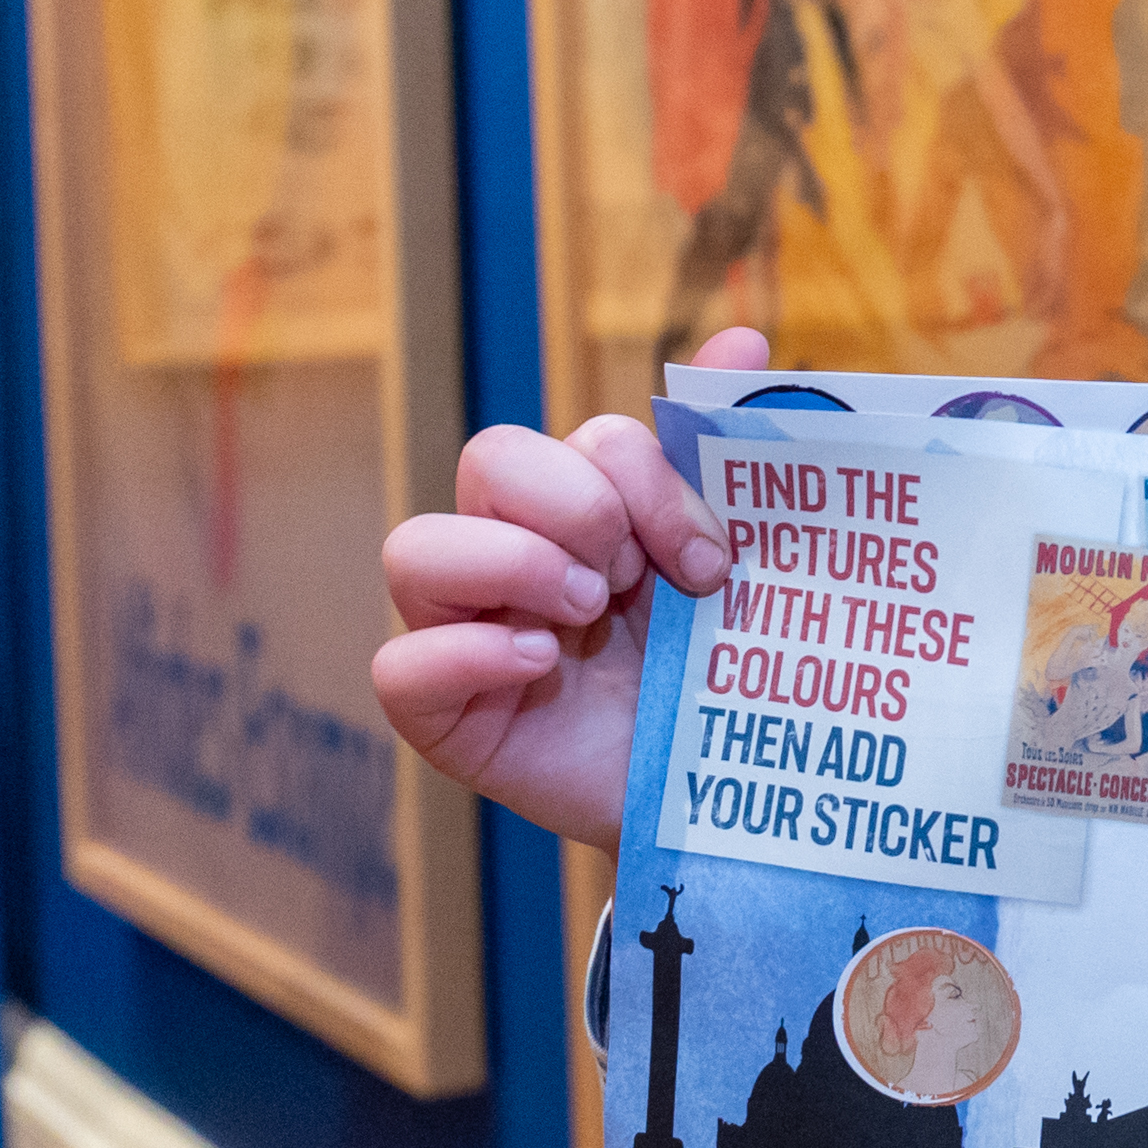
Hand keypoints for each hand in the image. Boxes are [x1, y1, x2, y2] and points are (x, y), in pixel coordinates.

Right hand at [373, 325, 764, 844]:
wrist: (735, 805)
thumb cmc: (733, 679)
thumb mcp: (749, 566)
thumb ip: (734, 457)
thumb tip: (744, 342)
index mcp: (593, 512)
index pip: (582, 439)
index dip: (645, 479)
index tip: (709, 559)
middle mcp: (517, 557)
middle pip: (490, 459)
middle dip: (574, 504)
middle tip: (632, 579)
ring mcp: (469, 633)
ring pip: (414, 547)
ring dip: (511, 563)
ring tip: (586, 612)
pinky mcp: (446, 714)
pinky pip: (398, 665)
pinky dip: (465, 651)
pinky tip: (538, 663)